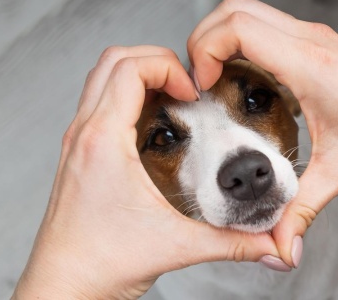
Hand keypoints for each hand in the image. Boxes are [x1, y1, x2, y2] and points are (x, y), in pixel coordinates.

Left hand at [12, 46, 279, 298]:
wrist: (64, 287)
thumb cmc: (103, 264)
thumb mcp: (177, 246)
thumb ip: (234, 241)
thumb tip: (273, 244)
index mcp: (104, 141)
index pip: (130, 68)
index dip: (170, 67)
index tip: (193, 93)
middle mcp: (84, 134)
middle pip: (113, 60)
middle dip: (157, 61)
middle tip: (186, 87)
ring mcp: (77, 142)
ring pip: (101, 78)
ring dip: (140, 75)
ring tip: (173, 100)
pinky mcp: (78, 154)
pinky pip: (98, 102)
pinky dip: (126, 95)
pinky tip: (153, 125)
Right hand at [187, 0, 337, 266]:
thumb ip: (303, 208)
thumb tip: (281, 243)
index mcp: (310, 64)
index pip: (238, 29)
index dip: (205, 52)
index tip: (201, 85)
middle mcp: (309, 41)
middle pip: (234, 9)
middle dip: (203, 38)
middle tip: (198, 77)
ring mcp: (313, 37)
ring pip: (248, 11)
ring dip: (221, 37)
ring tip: (214, 77)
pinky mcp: (316, 43)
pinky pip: (266, 26)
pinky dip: (242, 42)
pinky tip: (244, 79)